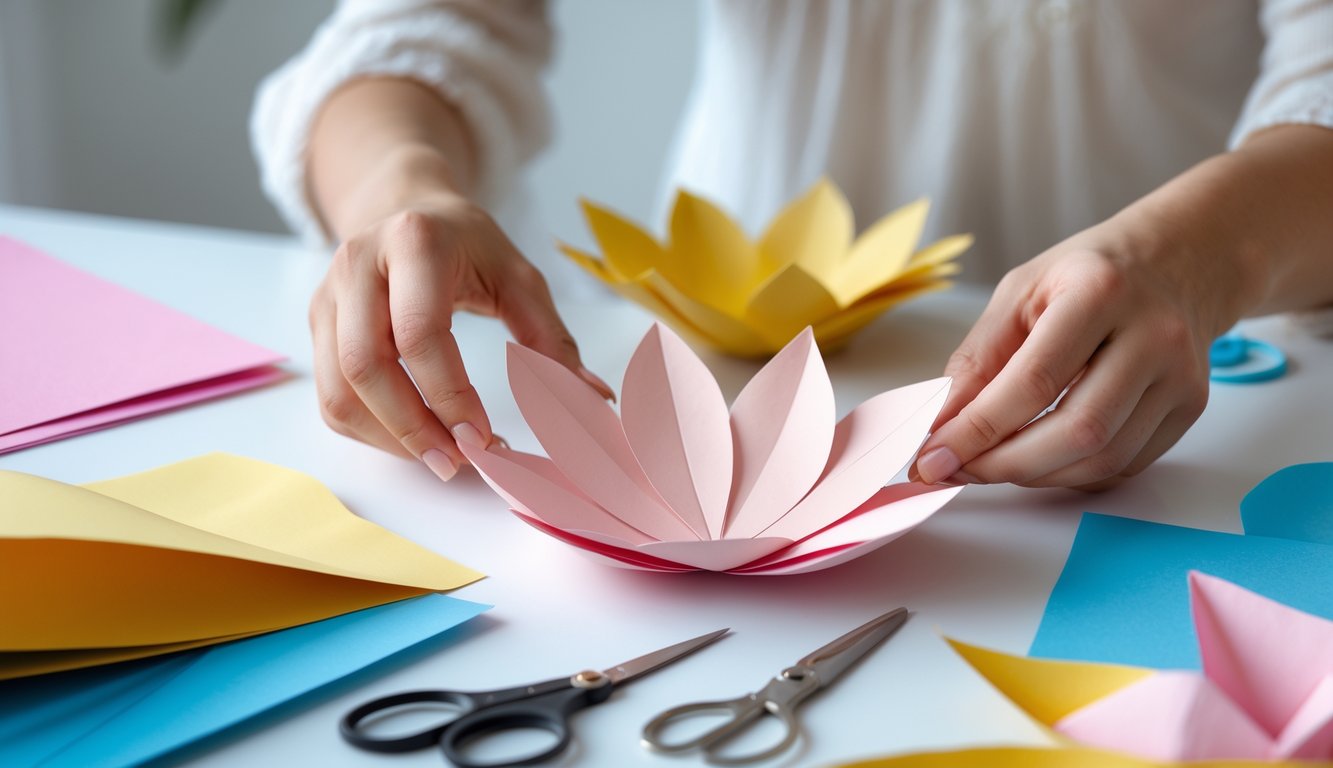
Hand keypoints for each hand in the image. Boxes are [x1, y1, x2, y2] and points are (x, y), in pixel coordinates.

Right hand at [308, 196, 613, 479]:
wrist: (407, 209)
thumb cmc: (468, 247)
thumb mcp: (520, 277)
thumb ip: (553, 339)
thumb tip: (591, 401)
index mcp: (415, 242)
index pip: (420, 333)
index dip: (449, 394)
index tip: (483, 436)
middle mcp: (358, 264)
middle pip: (365, 365)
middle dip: (413, 427)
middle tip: (459, 461)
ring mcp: (329, 295)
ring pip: (338, 388)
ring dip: (388, 437)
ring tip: (439, 458)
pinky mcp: (316, 324)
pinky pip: (329, 395)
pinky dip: (368, 430)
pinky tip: (411, 439)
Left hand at [911, 221, 1241, 490]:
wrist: (1175, 263)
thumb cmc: (1088, 275)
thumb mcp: (1019, 292)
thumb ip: (978, 357)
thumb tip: (941, 423)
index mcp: (1101, 292)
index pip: (1033, 380)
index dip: (977, 429)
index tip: (932, 457)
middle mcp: (1153, 336)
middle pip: (1078, 431)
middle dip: (1004, 464)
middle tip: (957, 470)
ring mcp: (1180, 377)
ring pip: (1103, 459)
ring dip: (1034, 475)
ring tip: (990, 464)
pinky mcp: (1191, 408)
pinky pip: (1124, 465)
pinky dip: (1070, 473)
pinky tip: (1037, 459)